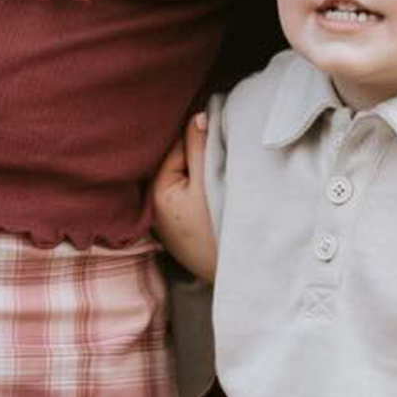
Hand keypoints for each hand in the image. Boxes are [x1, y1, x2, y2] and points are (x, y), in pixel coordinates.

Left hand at [149, 110, 218, 280]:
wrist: (238, 280)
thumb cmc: (218, 228)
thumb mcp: (208, 181)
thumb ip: (199, 146)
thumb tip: (197, 116)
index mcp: (157, 193)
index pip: (178, 148)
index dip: (199, 134)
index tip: (221, 120)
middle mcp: (158, 210)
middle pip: (182, 166)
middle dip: (200, 153)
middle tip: (227, 138)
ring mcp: (173, 226)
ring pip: (189, 184)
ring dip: (204, 172)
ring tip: (227, 163)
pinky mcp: (188, 238)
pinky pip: (194, 203)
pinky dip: (206, 192)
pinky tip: (223, 190)